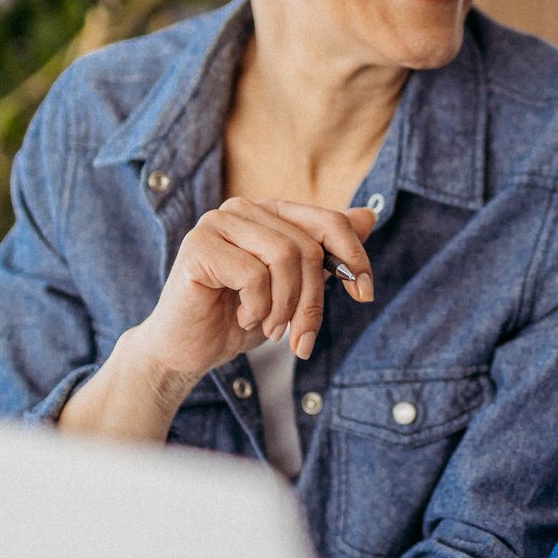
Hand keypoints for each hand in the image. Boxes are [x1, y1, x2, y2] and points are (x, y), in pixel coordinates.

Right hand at [58, 199, 372, 441]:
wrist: (187, 349)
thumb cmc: (239, 318)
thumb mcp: (295, 290)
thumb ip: (327, 255)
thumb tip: (369, 215)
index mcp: (270, 213)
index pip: (328, 221)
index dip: (354, 257)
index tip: (365, 295)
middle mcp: (244, 208)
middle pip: (308, 246)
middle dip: (313, 300)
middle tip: (301, 338)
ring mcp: (218, 222)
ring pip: (284, 257)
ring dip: (285, 306)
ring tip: (271, 329)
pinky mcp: (199, 245)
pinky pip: (253, 274)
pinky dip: (257, 307)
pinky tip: (242, 317)